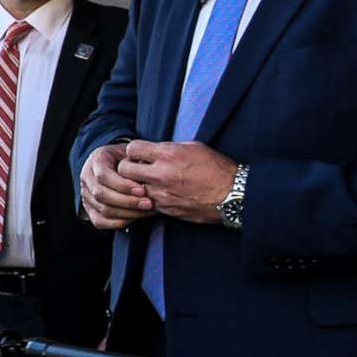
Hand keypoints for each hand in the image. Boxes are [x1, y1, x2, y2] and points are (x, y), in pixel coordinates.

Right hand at [80, 144, 153, 230]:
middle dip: (127, 201)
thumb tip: (150, 176)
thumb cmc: (131, 159)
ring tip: (146, 210)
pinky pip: (100, 221)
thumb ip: (139, 161)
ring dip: (127, 213)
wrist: (121, 165)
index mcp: (97, 159)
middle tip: (149, 204)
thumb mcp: (135, 153)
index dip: (123, 185)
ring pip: (102, 209)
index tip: (143, 190)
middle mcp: (87, 176)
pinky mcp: (89, 209)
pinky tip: (136, 217)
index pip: (103, 176)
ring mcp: (86, 194)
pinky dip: (120, 222)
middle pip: (101, 194)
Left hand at [120, 140, 237, 225]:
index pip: (132, 148)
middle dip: (128, 168)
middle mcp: (161, 174)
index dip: (133, 151)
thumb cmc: (217, 168)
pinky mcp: (165, 209)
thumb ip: (169, 148)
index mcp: (168, 154)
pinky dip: (149, 198)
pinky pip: (146, 202)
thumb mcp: (194, 148)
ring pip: (133, 188)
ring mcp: (161, 193)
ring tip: (150, 182)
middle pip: (124, 169)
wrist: (233, 194)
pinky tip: (160, 194)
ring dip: (137, 185)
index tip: (140, 154)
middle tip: (137, 169)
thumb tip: (152, 150)